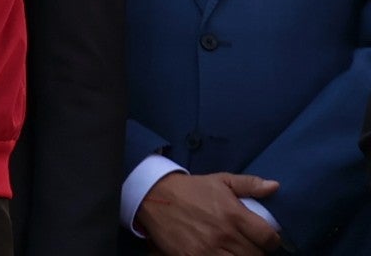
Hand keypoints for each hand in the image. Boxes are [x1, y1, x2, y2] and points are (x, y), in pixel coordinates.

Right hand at [135, 172, 281, 254]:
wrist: (154, 197)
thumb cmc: (191, 189)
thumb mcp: (220, 181)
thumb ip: (249, 184)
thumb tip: (275, 187)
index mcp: (234, 214)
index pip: (269, 238)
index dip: (272, 241)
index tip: (266, 239)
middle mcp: (224, 235)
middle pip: (256, 255)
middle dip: (257, 251)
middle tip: (249, 244)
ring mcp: (209, 250)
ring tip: (236, 250)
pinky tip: (221, 254)